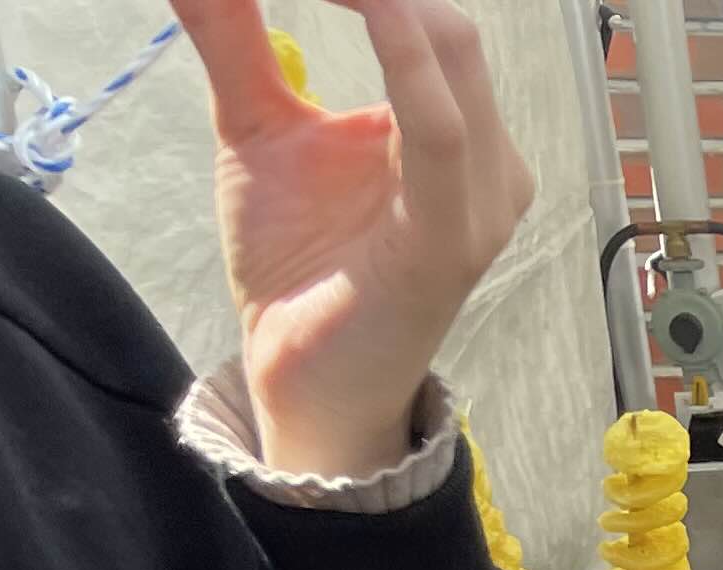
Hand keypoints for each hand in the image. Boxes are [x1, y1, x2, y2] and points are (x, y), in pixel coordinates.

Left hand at [191, 0, 534, 481]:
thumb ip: (235, 39)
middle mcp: (486, 162)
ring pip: (449, 57)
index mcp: (456, 133)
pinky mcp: (452, 239)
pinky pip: (440, 130)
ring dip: (380, 3)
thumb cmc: (299, 263)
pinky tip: (355, 5)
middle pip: (448, 26)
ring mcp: (480, 201)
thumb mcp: (259, 129)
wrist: (304, 378)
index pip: (431, 21)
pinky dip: (399, 58)